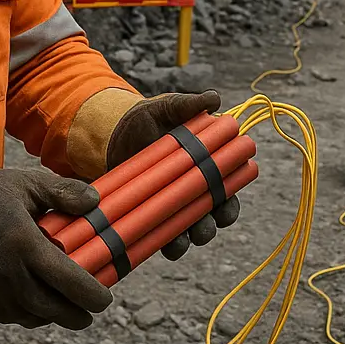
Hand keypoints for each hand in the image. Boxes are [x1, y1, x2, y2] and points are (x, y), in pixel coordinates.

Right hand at [0, 168, 112, 329]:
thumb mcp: (24, 184)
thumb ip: (62, 192)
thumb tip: (96, 201)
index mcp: (27, 247)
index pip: (71, 284)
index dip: (94, 297)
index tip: (105, 297)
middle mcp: (12, 277)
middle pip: (56, 311)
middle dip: (79, 315)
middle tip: (90, 309)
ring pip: (34, 318)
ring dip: (53, 315)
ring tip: (64, 304)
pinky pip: (12, 316)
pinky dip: (28, 313)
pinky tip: (34, 299)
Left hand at [107, 90, 239, 260]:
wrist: (113, 132)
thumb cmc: (149, 118)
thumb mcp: (169, 107)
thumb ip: (190, 104)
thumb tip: (215, 99)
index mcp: (206, 167)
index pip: (227, 189)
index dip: (231, 201)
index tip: (225, 203)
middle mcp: (194, 190)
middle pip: (213, 216)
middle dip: (212, 225)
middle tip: (206, 225)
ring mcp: (173, 204)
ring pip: (191, 230)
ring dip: (193, 238)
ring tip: (186, 238)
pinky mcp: (152, 214)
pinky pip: (164, 237)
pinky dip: (168, 244)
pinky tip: (166, 244)